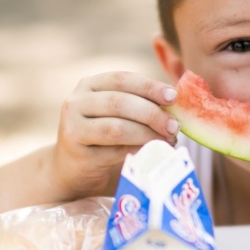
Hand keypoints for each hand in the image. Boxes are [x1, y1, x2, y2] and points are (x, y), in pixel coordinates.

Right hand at [52, 72, 178, 198]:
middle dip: (152, 113)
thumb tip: (177, 106)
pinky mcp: (76, 151)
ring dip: (147, 134)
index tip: (174, 97)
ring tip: (168, 140)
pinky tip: (154, 151)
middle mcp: (77, 102)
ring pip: (117, 127)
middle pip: (120, 102)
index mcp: (90, 85)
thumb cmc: (103, 139)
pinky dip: (138, 150)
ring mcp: (72, 126)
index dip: (150, 87)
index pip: (123, 79)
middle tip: (175, 125)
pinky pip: (113, 151)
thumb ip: (140, 105)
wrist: (72, 170)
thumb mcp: (118, 115)